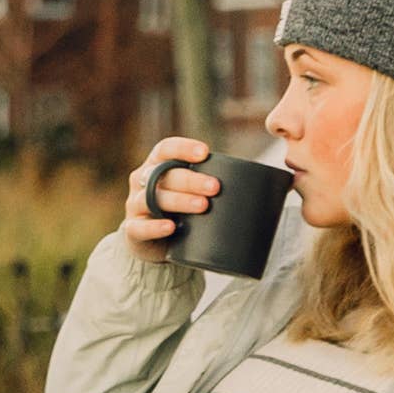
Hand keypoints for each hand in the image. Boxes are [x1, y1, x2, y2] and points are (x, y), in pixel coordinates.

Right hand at [122, 136, 217, 260]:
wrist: (156, 244)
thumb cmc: (181, 211)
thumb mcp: (192, 192)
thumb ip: (210, 183)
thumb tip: (261, 185)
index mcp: (156, 165)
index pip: (165, 149)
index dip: (183, 148)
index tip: (204, 153)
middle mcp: (142, 182)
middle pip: (163, 174)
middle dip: (190, 180)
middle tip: (215, 187)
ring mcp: (135, 205)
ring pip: (152, 198)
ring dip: (179, 200)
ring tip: (202, 206)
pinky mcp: (132, 230)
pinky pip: (139, 227)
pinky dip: (155, 227)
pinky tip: (170, 227)